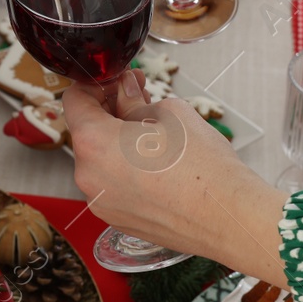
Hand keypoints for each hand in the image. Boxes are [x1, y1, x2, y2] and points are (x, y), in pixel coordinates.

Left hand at [62, 77, 289, 286]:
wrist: (227, 216)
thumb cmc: (202, 164)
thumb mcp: (168, 112)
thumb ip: (134, 99)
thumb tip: (125, 91)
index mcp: (94, 142)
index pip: (74, 101)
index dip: (95, 84)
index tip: (116, 81)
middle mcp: (88, 176)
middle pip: (87, 132)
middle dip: (110, 111)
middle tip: (140, 98)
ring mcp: (101, 202)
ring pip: (101, 160)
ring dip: (118, 142)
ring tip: (154, 132)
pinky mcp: (117, 220)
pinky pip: (113, 185)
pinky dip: (126, 170)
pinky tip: (156, 163)